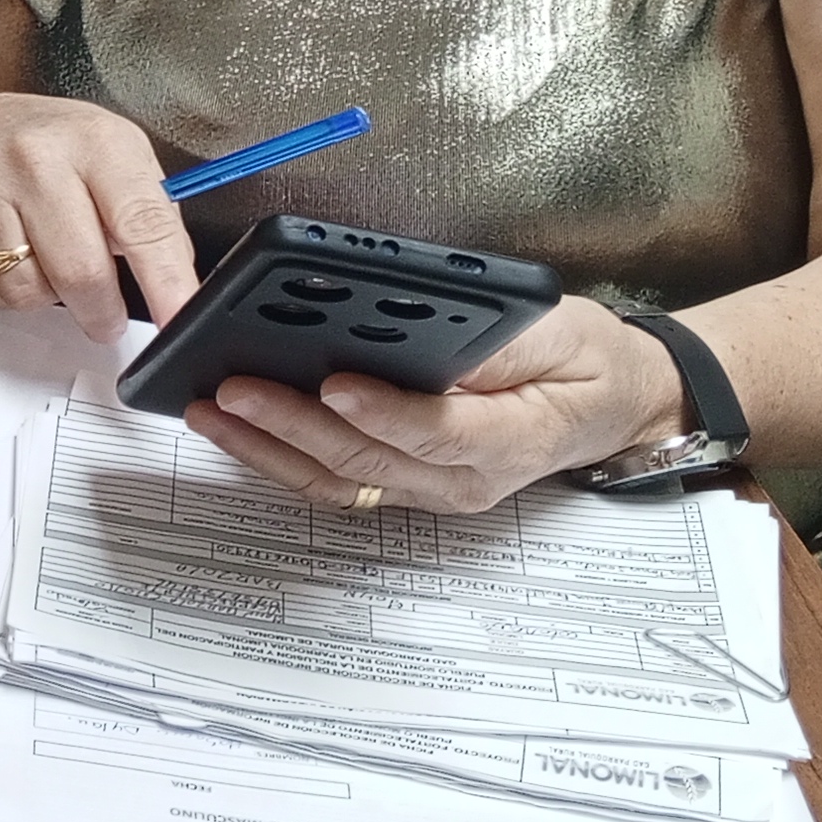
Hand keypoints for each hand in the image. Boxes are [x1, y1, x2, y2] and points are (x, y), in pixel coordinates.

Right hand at [0, 95, 199, 336]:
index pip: (140, 223)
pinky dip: (8, 293)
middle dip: (102, 312)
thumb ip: (149, 215)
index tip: (179, 321)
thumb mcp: (117, 155)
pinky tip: (12, 257)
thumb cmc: (55, 147)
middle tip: (107, 317)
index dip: (165, 281)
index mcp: (94, 141)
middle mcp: (35, 158)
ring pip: (30, 292)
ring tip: (48, 261)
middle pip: (81, 272)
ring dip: (49, 297)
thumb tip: (175, 283)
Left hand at [183, 298, 690, 515]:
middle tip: (234, 387)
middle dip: (292, 424)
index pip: (435, 430)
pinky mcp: (404, 484)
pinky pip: (335, 481)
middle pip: (367, 459)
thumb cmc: (584, 362)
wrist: (611, 407)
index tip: (332, 380)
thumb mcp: (560, 332)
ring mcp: (430, 490)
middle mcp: (464, 478)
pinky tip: (235, 427)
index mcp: (510, 439)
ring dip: (267, 449)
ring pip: (338, 481)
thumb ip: (499, 342)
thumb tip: (428, 330)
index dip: (381, 409)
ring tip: (210, 409)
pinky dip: (278, 457)